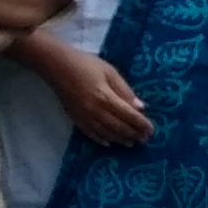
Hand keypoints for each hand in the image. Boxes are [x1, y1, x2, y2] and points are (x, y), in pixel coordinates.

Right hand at [22, 33, 150, 146]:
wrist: (56, 65)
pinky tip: (108, 143)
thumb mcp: (110, 72)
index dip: (141, 125)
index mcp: (106, 98)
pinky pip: (89, 132)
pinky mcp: (74, 117)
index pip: (129, 116)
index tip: (151, 131)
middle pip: (118, 127)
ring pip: (105, 132)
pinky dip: (100, 139)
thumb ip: (125, 91)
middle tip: (144, 139)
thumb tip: (140, 108)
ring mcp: (83, 116)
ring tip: (130, 143)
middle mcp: (95, 111)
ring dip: (119, 139)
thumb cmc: (86, 64)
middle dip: (133, 134)